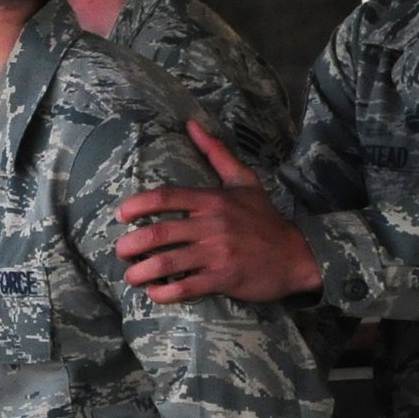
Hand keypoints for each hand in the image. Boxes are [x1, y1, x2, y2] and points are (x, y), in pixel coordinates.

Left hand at [112, 122, 321, 304]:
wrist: (298, 254)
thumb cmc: (265, 218)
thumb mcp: (244, 181)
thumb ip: (216, 153)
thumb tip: (191, 124)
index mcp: (212, 200)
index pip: (164, 197)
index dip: (136, 206)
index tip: (120, 216)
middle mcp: (212, 225)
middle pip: (157, 234)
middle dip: (130, 245)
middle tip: (121, 251)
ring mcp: (217, 253)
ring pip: (166, 264)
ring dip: (140, 272)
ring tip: (131, 276)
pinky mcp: (224, 278)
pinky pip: (185, 288)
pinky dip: (164, 293)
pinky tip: (155, 293)